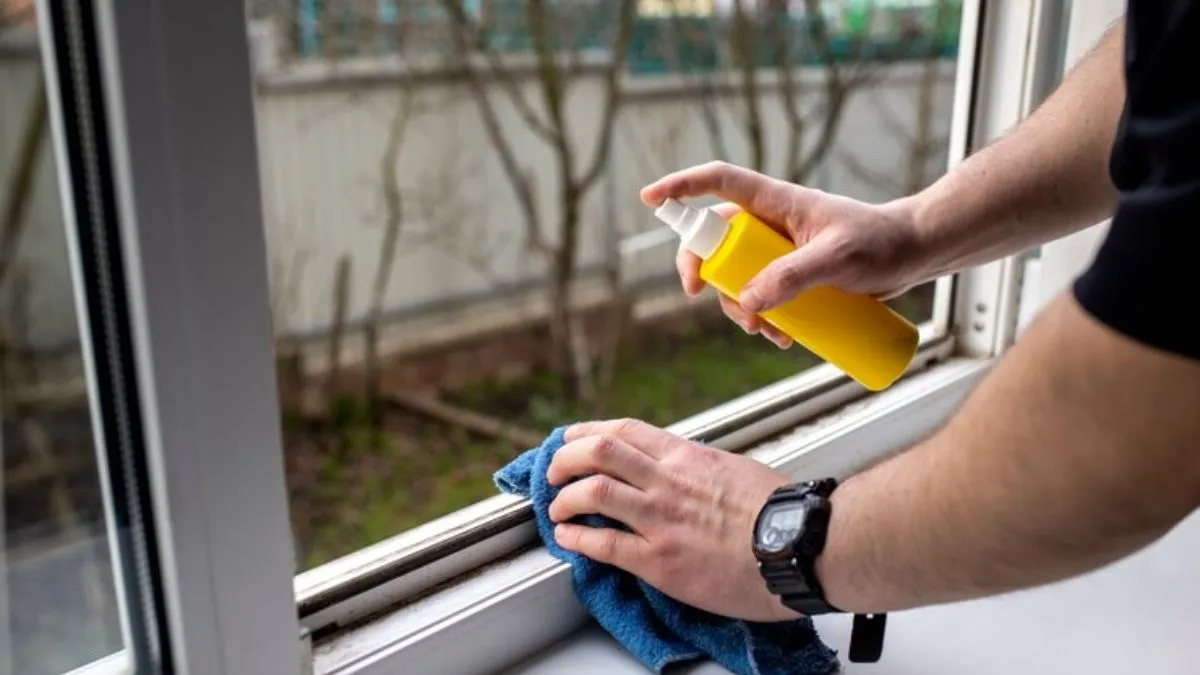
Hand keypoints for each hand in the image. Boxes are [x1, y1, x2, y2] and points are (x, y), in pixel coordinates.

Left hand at [547, 418, 800, 621]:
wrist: (802, 546)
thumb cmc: (780, 512)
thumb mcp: (734, 470)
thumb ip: (700, 468)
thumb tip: (683, 467)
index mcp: (687, 457)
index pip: (624, 431)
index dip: (587, 433)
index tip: (571, 440)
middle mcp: (668, 481)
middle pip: (598, 451)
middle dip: (565, 459)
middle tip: (553, 473)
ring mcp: (661, 519)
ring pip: (593, 490)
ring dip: (564, 498)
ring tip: (556, 508)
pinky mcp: (660, 561)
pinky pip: (604, 544)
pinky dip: (577, 538)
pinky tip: (567, 539)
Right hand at [641, 161, 925, 349]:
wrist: (915, 255)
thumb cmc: (881, 242)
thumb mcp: (838, 258)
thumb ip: (792, 276)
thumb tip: (745, 303)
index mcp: (776, 201)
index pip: (719, 183)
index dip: (682, 187)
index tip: (650, 199)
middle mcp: (770, 223)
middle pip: (715, 241)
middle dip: (704, 272)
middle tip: (702, 297)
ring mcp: (779, 250)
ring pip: (735, 276)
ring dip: (738, 306)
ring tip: (766, 333)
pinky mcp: (793, 275)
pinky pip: (760, 295)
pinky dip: (760, 318)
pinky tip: (781, 338)